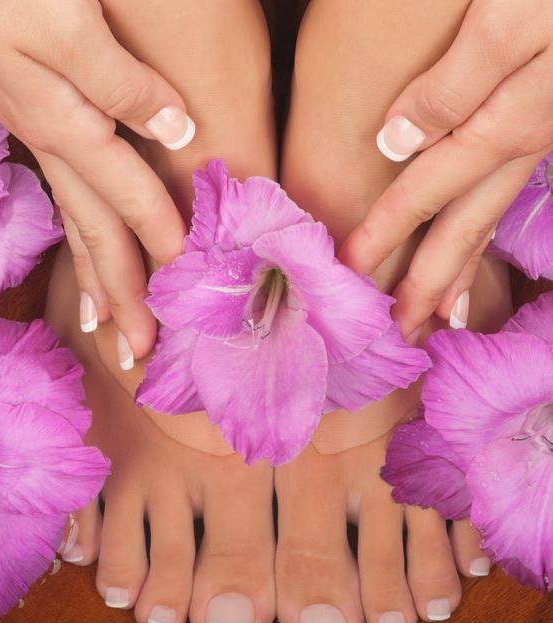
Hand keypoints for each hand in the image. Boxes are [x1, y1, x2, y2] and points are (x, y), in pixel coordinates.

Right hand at [0, 0, 195, 364]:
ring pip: (73, 225)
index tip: (185, 292)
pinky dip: (75, 242)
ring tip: (107, 330)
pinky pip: (62, 201)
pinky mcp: (39, 125)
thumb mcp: (64, 21)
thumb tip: (178, 133)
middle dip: (120, 296)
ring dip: (93, 282)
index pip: (125, 199)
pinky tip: (83, 260)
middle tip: (139, 352)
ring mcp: (41, 139)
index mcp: (67, 124)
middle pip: (95, 234)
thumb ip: (119, 81)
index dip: (159, 244)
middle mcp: (53, 144)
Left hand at [339, 0, 552, 336]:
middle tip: (403, 332)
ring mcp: (536, 137)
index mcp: (503, 124)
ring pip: (490, 218)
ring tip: (443, 316)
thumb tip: (395, 142)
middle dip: (430, 284)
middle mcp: (521, 143)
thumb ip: (455, 84)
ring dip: (463, 272)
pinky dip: (487, 232)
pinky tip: (479, 244)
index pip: (426, 192)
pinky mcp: (539, 121)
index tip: (348, 272)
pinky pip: (505, 195)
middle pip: (465, 227)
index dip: (384, 233)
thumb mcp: (506, 20)